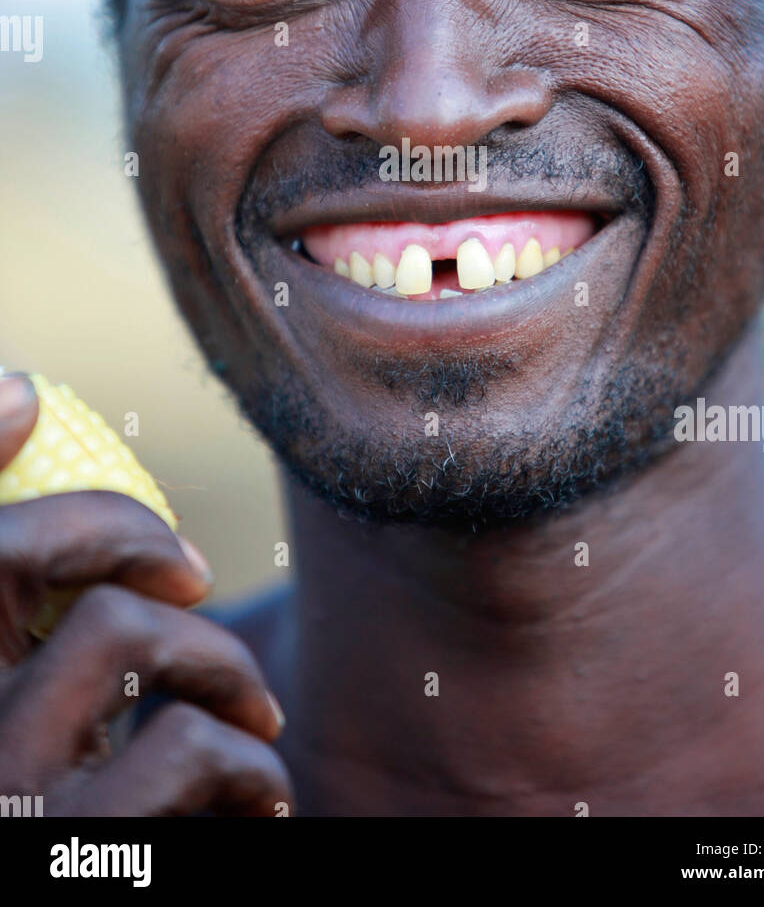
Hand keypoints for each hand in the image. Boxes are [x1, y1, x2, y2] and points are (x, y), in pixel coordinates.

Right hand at [0, 372, 291, 815]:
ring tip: (249, 728)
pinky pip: (179, 746)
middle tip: (196, 586)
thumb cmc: (94, 829)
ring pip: (122, 635)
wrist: (107, 896)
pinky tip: (257, 804)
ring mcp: (0, 798)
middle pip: (10, 556)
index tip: (30, 392)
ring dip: (217, 670)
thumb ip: (35, 604)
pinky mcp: (71, 857)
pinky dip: (244, 766)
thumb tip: (26, 388)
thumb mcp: (49, 719)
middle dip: (129, 545)